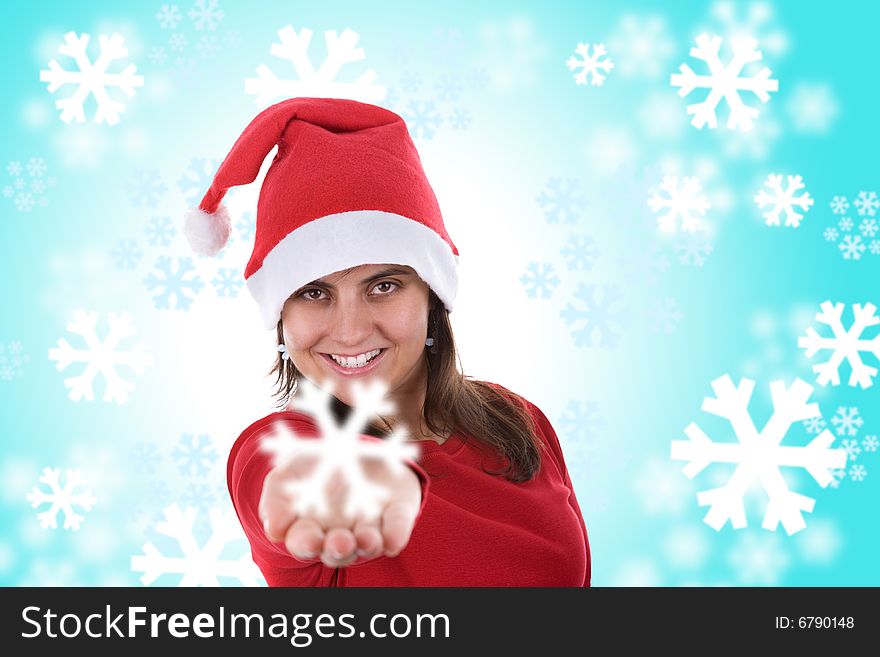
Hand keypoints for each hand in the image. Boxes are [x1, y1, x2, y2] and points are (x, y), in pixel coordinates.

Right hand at [259, 450, 421, 568]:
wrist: (355, 443)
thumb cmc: (315, 464)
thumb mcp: (289, 470)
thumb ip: (276, 496)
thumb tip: (275, 531)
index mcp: (310, 525)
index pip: (304, 543)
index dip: (305, 543)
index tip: (309, 537)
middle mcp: (340, 532)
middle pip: (337, 552)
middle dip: (338, 549)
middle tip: (340, 542)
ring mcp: (369, 524)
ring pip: (368, 545)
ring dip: (367, 545)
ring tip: (367, 538)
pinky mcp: (396, 513)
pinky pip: (397, 527)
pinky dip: (396, 534)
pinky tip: (393, 539)